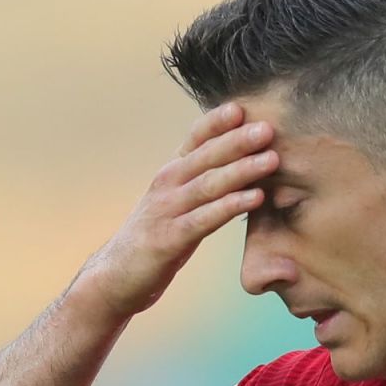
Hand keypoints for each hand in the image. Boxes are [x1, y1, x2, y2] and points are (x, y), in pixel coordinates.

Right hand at [72, 102, 277, 318]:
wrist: (113, 278)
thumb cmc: (154, 239)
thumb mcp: (177, 205)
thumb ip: (201, 184)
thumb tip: (240, 167)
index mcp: (171, 175)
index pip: (194, 140)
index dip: (216, 122)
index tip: (242, 107)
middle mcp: (167, 185)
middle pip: (206, 156)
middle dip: (238, 140)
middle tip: (268, 128)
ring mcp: (167, 211)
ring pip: (208, 184)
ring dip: (242, 170)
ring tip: (272, 159)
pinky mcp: (169, 238)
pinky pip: (205, 219)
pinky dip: (231, 206)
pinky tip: (256, 198)